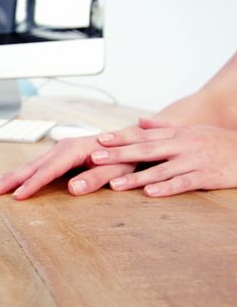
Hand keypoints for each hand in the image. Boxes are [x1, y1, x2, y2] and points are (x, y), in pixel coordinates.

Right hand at [0, 135, 135, 199]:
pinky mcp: (59, 154)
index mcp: (75, 150)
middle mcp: (63, 147)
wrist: (130, 141)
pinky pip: (36, 165)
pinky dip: (21, 172)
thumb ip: (96, 178)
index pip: (49, 170)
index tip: (18, 196)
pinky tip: (11, 178)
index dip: (33, 184)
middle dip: (12, 178)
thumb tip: (73, 189)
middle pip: (33, 165)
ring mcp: (60, 149)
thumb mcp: (118, 169)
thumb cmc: (126, 156)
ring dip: (12, 175)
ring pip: (31, 164)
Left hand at [91, 118, 236, 196]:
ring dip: (136, 177)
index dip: (120, 138)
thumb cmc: (218, 141)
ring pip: (161, 169)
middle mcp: (182, 145)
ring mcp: (194, 160)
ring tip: (115, 184)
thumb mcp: (191, 130)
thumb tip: (138, 121)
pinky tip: (150, 193)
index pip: (143, 135)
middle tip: (95, 158)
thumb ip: (163, 127)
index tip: (99, 140)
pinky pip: (184, 183)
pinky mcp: (207, 176)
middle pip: (146, 150)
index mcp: (176, 134)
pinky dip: (167, 188)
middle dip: (119, 154)